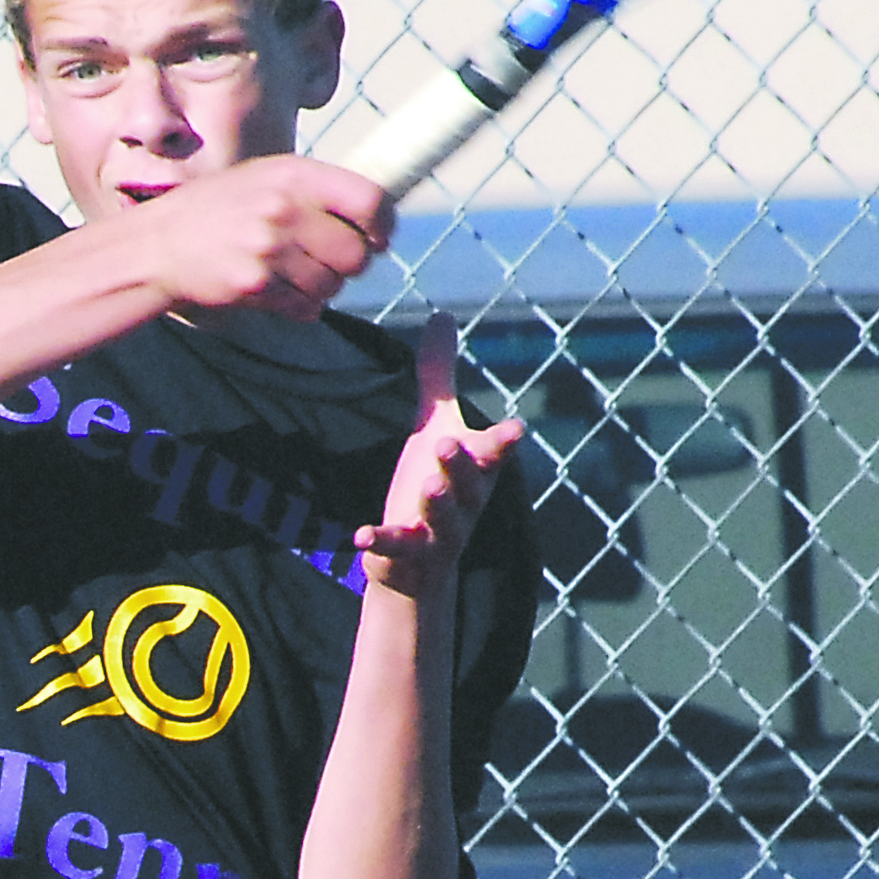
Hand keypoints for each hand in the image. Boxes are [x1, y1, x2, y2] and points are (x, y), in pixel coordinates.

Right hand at [143, 156, 393, 320]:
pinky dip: (300, 306)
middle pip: (357, 253)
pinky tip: (277, 291)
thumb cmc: (219, 209)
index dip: (383, 225)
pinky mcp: (256, 285)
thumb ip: (316, 191)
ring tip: (293, 274)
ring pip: (333, 284)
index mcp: (294, 175)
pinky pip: (306, 307)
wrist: (159, 244)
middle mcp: (285, 208)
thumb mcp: (267, 178)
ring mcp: (270, 248)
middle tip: (332, 262)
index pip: (370, 200)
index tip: (378, 237)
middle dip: (352, 265)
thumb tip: (377, 213)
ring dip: (322, 287)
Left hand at [355, 313, 520, 597]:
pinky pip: (398, 548)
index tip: (516, 429)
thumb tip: (443, 314)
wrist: (419, 564)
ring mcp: (438, 532)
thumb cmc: (436, 483)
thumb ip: (440, 375)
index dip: (503, 441)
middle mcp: (464, 501)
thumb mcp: (436, 425)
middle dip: (462, 466)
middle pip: (469, 485)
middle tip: (448, 443)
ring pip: (444, 520)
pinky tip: (361, 535)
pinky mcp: (407, 555)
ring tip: (428, 487)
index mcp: (475, 468)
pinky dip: (382, 542)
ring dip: (438, 504)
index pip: (493, 452)